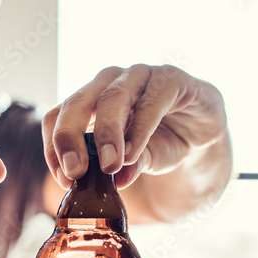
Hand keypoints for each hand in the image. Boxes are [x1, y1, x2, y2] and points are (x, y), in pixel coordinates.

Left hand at [43, 64, 227, 188]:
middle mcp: (111, 82)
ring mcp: (140, 76)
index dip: (54, 146)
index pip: (58, 116)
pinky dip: (140, 129)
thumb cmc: (161, 142)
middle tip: (75, 171)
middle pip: (78, 102)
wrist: (203, 132)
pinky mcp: (172, 79)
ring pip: (112, 97)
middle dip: (70, 137)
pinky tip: (135, 152)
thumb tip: (112, 181)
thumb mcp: (137, 162)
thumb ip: (122, 167)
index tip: (64, 178)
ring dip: (107, 134)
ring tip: (108, 166)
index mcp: (90, 100)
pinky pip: (151, 100)